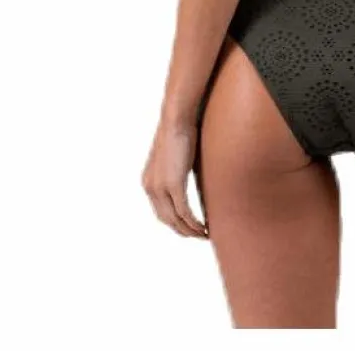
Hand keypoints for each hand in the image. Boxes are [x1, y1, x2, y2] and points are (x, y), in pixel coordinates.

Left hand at [142, 120, 208, 237]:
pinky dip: (194, 223)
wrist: (176, 119)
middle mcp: (151, 187)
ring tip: (205, 234)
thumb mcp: (176, 156)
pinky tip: (205, 227)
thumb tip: (191, 174)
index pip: (161, 210)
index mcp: (149, 181)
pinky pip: (184, 212)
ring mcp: (160, 188)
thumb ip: (178, 170)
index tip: (190, 227)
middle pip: (166, 220)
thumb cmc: (180, 131)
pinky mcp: (173, 185)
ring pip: (176, 220)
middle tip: (199, 235)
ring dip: (191, 231)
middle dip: (183, 231)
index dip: (175, 222)